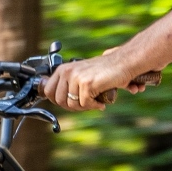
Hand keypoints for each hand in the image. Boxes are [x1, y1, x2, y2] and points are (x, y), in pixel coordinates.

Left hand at [44, 50, 161, 111]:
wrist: (123, 63)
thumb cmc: (104, 70)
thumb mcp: (80, 74)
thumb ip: (68, 84)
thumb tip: (58, 101)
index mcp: (63, 69)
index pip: (48, 91)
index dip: (59, 101)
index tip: (71, 103)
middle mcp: (67, 72)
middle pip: (59, 101)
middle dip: (72, 107)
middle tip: (85, 105)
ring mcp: (76, 77)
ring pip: (72, 104)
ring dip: (85, 107)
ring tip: (95, 102)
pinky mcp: (87, 84)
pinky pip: (85, 104)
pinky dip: (94, 106)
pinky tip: (100, 102)